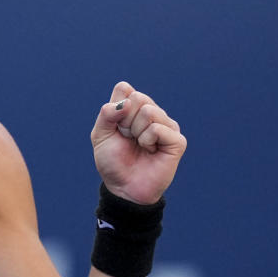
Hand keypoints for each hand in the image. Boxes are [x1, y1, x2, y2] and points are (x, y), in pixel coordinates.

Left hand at [90, 81, 186, 203]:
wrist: (123, 187)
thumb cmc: (113, 162)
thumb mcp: (100, 135)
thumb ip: (107, 113)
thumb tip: (126, 102)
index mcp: (135, 108)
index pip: (124, 89)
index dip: (115, 109)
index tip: (116, 128)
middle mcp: (153, 113)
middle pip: (137, 98)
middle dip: (125, 121)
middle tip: (128, 138)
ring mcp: (167, 125)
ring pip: (148, 111)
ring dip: (136, 132)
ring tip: (140, 146)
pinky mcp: (177, 140)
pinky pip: (157, 128)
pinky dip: (147, 140)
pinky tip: (151, 151)